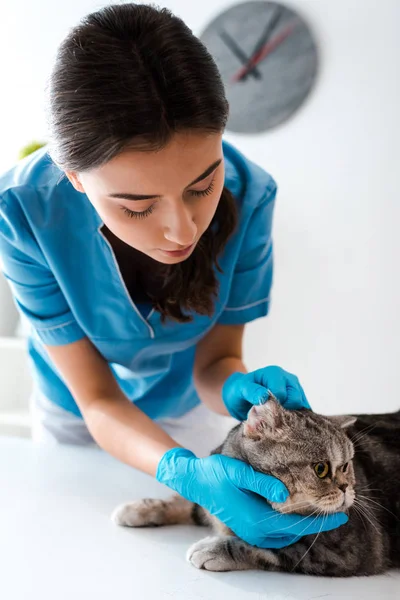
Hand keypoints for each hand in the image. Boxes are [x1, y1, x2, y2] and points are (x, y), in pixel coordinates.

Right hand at [156, 448, 347, 548]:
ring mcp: (250, 532)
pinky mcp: (246, 528)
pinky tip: (293, 511)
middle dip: (314, 524)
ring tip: (316, 510)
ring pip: (284, 536)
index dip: (321, 521)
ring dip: (301, 526)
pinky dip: (287, 527)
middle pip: (294, 533)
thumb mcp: (240, 473)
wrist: (195, 480)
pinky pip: (274, 534)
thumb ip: (263, 483)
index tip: (341, 514)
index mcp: (257, 520)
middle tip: (333, 510)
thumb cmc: (217, 474)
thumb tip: (286, 493)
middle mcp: (255, 531)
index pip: (297, 525)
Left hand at [222, 365, 310, 420]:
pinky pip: (304, 412)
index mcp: (275, 373)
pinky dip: (295, 420)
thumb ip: (251, 391)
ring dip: (290, 417)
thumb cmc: (241, 390)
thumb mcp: (240, 389)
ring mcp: (296, 389)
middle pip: (295, 400)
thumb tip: (264, 396)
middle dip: (283, 412)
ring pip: (302, 407)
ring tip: (275, 420)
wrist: (242, 395)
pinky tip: (284, 422)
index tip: (262, 413)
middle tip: (269, 418)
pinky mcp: (299, 401)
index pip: (282, 394)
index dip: (273, 406)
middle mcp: (288, 379)